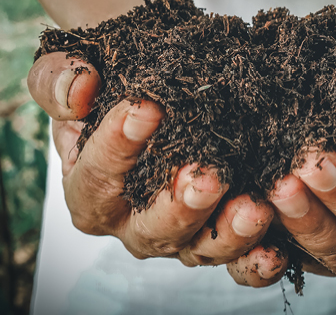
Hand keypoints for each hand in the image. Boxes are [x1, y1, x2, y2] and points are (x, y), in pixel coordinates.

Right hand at [29, 52, 275, 267]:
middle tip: (208, 176)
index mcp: (88, 192)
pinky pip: (236, 262)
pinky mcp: (217, 237)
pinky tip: (278, 248)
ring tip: (254, 208)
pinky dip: (256, 262)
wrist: (151, 90)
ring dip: (229, 234)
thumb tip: (79, 90)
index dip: (118, 145)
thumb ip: (57, 81)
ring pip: (200, 249)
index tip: (147, 108)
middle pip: (152, 228)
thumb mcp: (67, 74)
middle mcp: (131, 223)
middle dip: (181, 205)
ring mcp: (179, 235)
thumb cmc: (106, 85)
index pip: (97, 175)